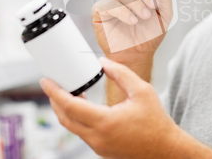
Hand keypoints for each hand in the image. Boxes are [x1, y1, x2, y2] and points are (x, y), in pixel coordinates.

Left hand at [40, 57, 181, 158]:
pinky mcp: (101, 149)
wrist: (165, 148)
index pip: (70, 106)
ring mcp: (98, 146)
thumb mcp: (142, 91)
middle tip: (52, 84)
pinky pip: (82, 133)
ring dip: (64, 110)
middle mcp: (97, 137)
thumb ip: (120, 74)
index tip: (46, 81)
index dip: (54, 92)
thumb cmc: (156, 121)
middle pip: (64, 118)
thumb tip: (102, 62)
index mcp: (105, 122)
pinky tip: (81, 106)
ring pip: (71, 127)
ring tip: (66, 92)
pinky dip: (76, 118)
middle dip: (54, 100)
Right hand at [91, 0, 172, 64]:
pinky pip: (110, 4)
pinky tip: (131, 21)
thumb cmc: (149, 35)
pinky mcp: (100, 11)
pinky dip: (123, 11)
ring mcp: (110, 1)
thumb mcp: (164, 14)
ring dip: (135, 4)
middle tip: (152, 8)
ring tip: (142, 18)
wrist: (139, 54)